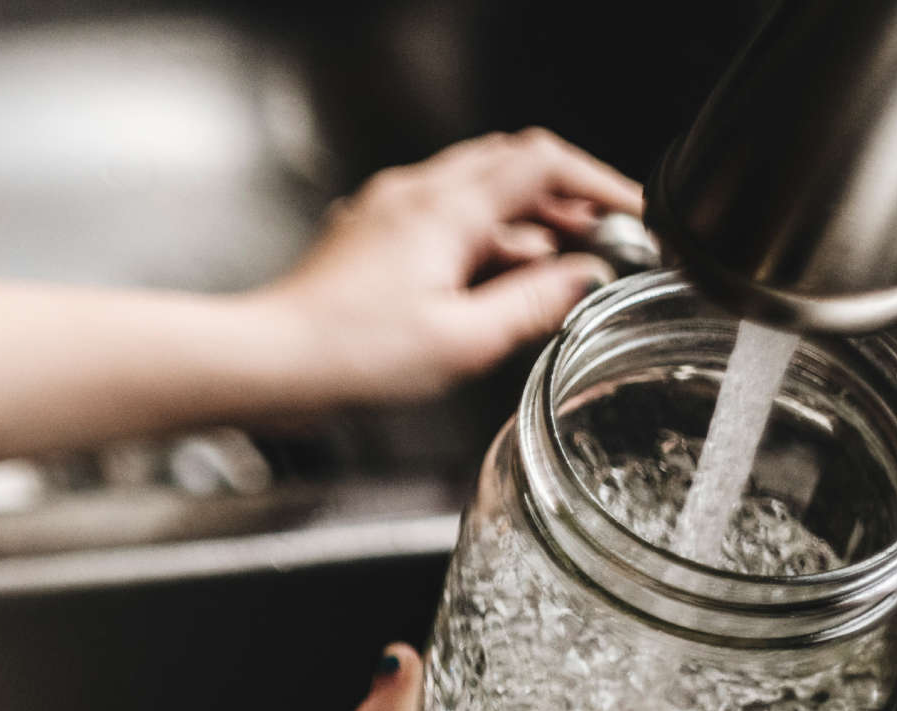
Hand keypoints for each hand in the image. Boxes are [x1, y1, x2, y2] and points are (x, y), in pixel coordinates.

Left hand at [258, 129, 642, 406]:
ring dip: (518, 224)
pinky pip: (437, 217)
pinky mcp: (367, 235)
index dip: (598, 182)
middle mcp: (415, 194)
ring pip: (474, 192)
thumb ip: (533, 305)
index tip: (629, 213)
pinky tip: (480, 284)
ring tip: (543, 276)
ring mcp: (386, 210)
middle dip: (562, 203)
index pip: (543, 163)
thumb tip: (584, 280)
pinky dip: (475, 239)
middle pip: (511, 168)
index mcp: (447, 208)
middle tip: (594, 246)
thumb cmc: (348, 355)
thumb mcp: (461, 342)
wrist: (267, 362)